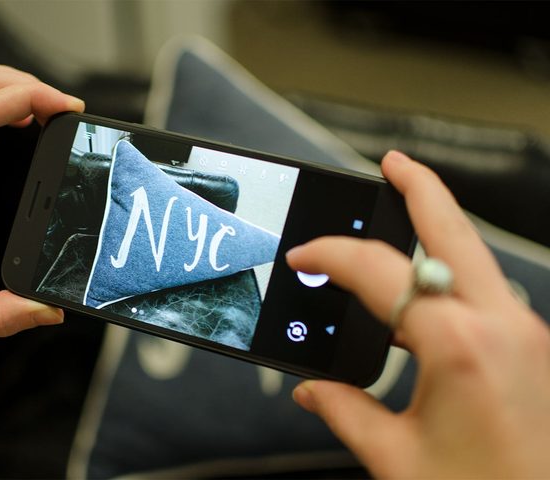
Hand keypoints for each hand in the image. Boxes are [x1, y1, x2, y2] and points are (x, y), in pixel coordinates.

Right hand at [286, 151, 549, 477]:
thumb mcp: (395, 458)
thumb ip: (344, 411)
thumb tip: (313, 392)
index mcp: (459, 345)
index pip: (379, 272)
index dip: (332, 255)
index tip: (303, 257)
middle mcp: (504, 327)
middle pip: (454, 231)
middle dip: (420, 188)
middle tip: (392, 164)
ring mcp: (527, 335)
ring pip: (475, 259)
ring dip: (440, 231)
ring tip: (406, 214)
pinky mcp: (534, 350)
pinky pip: (485, 292)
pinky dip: (451, 275)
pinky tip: (425, 289)